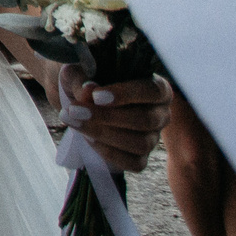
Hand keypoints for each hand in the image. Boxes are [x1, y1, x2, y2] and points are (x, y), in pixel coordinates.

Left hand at [57, 65, 171, 171]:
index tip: (97, 96)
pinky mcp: (141, 157)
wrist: (75, 101)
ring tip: (75, 123)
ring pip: (140, 143)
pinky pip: (133, 163)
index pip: (152, 90)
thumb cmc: (82, 81)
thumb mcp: (76, 72)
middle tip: (75, 111)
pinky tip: (88, 139)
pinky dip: (109, 152)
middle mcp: (160, 113)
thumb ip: (81, 79)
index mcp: (155, 87)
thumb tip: (89, 89)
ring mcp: (152, 138)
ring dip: (104, 134)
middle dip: (108, 117)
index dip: (127, 94)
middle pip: (145, 120)